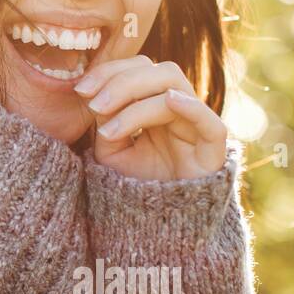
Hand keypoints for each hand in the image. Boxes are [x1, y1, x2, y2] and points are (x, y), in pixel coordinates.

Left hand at [73, 56, 228, 180]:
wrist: (155, 225)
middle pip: (159, 71)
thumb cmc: (135, 186)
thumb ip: (106, 121)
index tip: (81, 89)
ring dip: (138, 98)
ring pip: (176, 88)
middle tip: (93, 104)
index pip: (140, 68)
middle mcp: (180, 110)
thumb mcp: (111, 151)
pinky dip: (192, 107)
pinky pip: (211, 123)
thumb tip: (96, 94)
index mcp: (156, 105)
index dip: (111, 71)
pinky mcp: (213, 153)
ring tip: (109, 127)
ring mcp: (197, 128)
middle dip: (121, 82)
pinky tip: (169, 101)